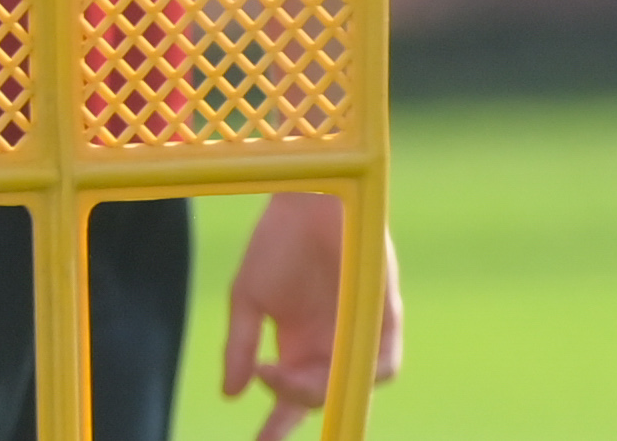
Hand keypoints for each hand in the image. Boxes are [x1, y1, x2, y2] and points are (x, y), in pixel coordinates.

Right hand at [223, 192, 402, 440]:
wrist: (305, 197)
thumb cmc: (276, 242)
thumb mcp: (248, 299)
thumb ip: (242, 347)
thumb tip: (231, 394)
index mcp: (301, 345)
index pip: (294, 397)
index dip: (278, 424)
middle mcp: (334, 346)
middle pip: (321, 396)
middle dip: (294, 401)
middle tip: (268, 378)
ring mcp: (361, 333)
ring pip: (350, 384)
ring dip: (321, 387)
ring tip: (288, 371)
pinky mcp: (385, 317)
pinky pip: (382, 362)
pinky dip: (359, 372)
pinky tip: (327, 365)